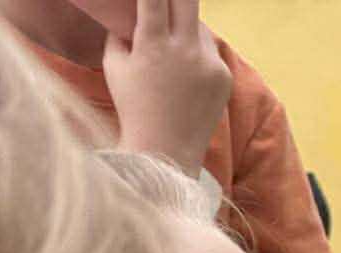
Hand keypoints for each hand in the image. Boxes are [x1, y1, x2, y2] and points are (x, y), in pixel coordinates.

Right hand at [101, 0, 231, 175]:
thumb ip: (120, 32)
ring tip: (171, 42)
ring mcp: (210, 63)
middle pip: (187, 0)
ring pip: (199, 25)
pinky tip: (185, 68)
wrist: (166, 150)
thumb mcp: (114, 65)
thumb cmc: (133, 106)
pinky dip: (198, 50)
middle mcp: (186, 50)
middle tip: (168, 1)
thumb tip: (128, 12)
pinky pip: (211, 50)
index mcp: (153, 43)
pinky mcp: (225, 76)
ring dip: (185, 24)